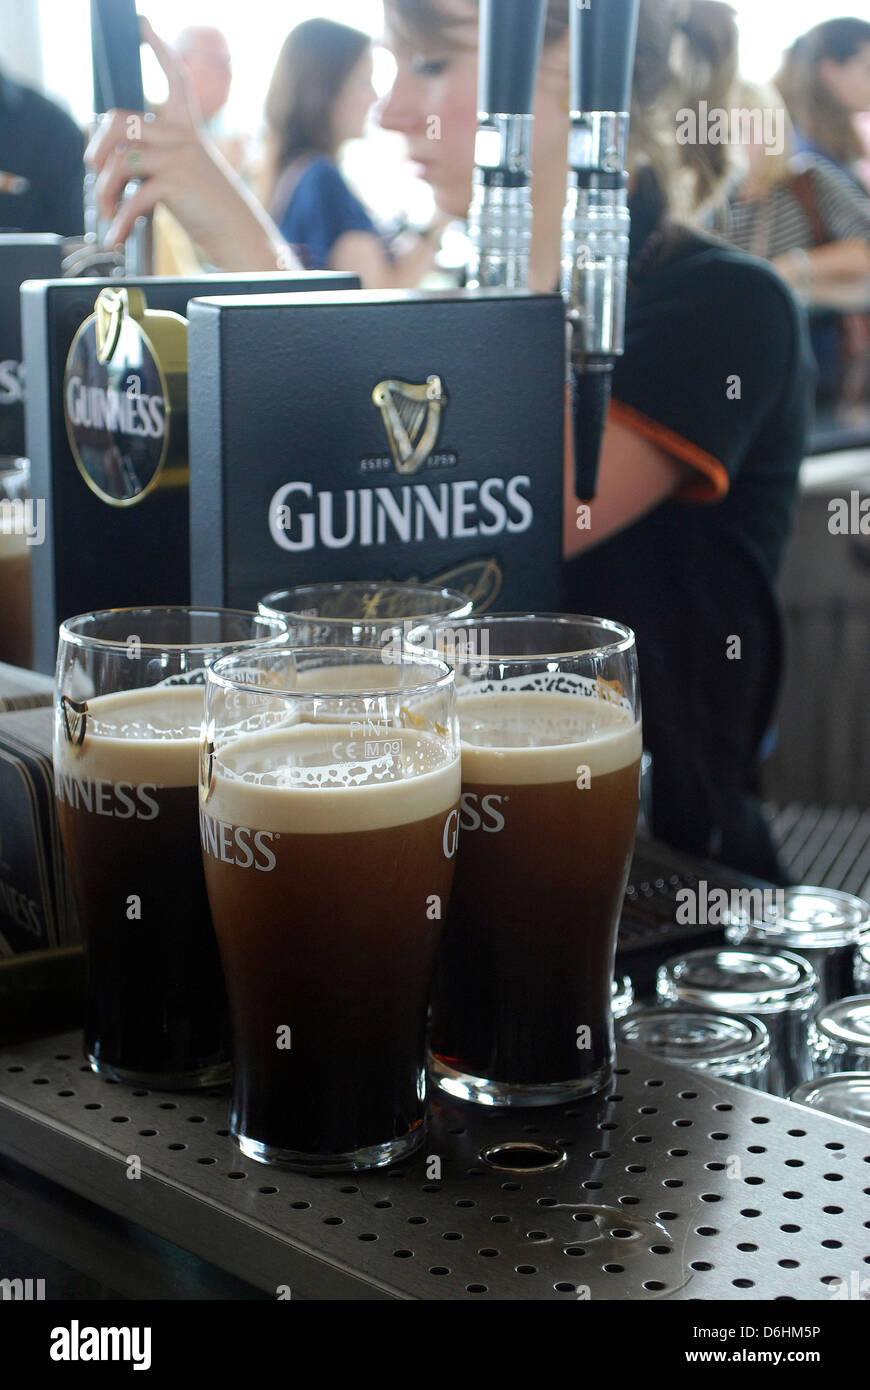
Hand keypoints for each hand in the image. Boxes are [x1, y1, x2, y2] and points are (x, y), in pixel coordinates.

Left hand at [86, 18, 296, 271]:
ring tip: (108, 214)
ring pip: (119, 161)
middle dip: (99, 144)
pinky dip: (120, 221)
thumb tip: (108, 160)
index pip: (175, 78)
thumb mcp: (186, 175)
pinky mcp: (174, 185)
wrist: (240, 236)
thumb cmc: (211, 210)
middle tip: (95, 168)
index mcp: (188, 130)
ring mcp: (177, 159)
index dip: (158, 48)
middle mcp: (182, 137)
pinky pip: (132, 197)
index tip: (143, 24)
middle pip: (121, 119)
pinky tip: (117, 238)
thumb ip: (154, 159)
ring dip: (104, 192)